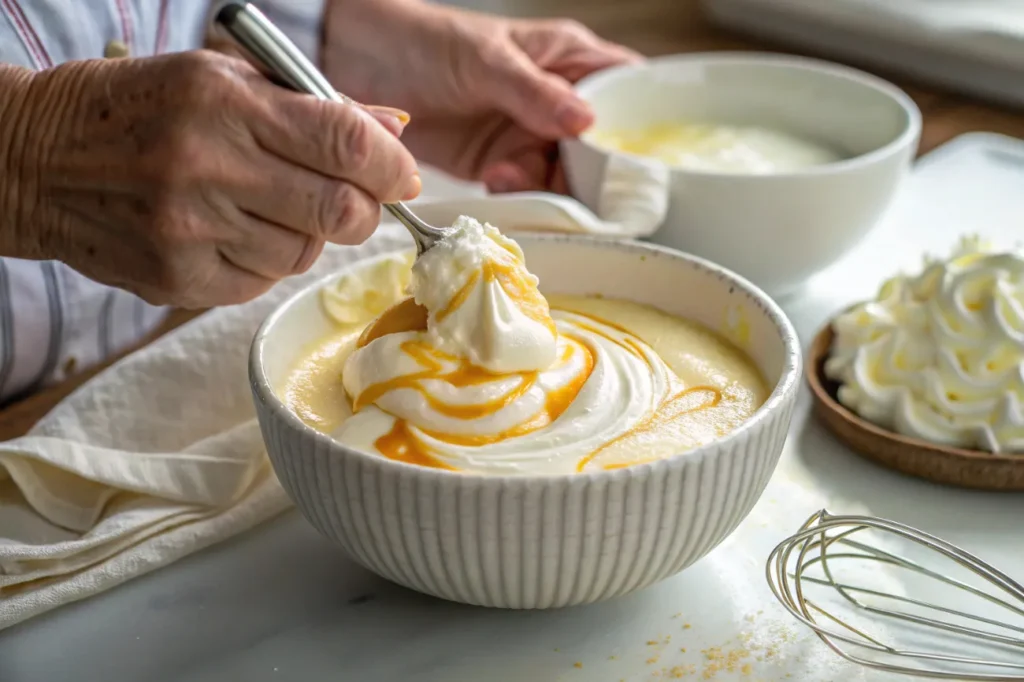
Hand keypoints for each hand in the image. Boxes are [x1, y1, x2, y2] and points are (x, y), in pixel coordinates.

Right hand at [3, 50, 418, 307]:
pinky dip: (267, 259)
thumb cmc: (140, 108)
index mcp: (224, 103)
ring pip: (306, 253)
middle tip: (352, 197)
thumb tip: (394, 132)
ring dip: (309, 234)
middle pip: (340, 211)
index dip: (392, 166)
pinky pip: (264, 281)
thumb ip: (314, 105)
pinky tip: (234, 231)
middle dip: (364, 208)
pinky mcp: (179, 281)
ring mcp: (190, 233)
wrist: (37, 161)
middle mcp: (207, 169)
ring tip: (268, 205)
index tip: (403, 176)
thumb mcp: (221, 78)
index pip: (345, 143)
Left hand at [321, 0, 640, 192]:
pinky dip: (519, 193)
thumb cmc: (429, 41)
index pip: (626, 94)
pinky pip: (527, 189)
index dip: (639, 128)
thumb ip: (535, 91)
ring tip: (511, 174)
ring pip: (566, 176)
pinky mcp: (501, 165)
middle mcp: (558, 102)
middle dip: (591, 172)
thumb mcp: (487, 60)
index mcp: (571, 60)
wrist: (363, 65)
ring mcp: (530, 135)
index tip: (638, 161)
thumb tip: (586, 120)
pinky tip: (497, 180)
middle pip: (602, 149)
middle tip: (566, 181)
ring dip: (548, 185)